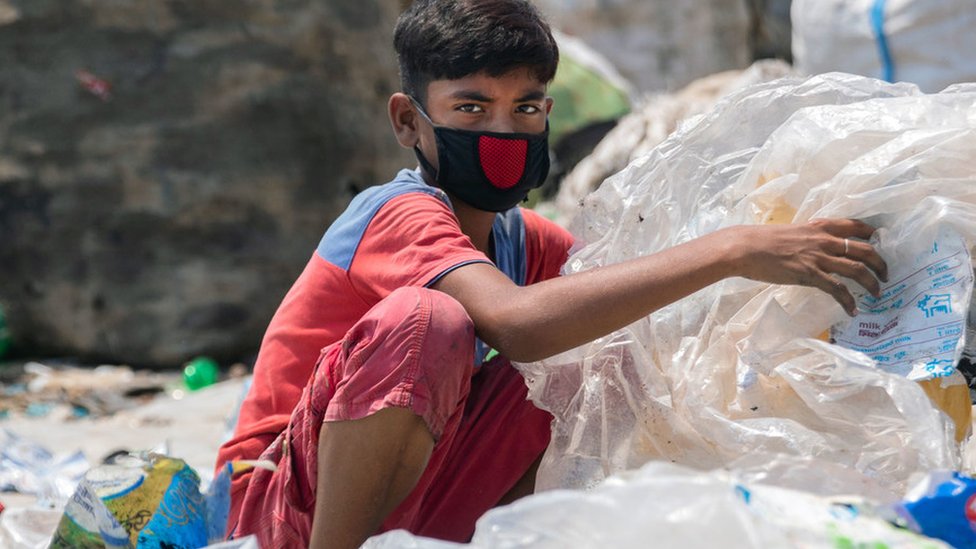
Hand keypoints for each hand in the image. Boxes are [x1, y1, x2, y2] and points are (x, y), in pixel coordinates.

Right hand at [727, 219, 888, 315]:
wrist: (744, 248)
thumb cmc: (759, 240)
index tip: (879, 242)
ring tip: (877, 293)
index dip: (872, 234)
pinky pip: (838, 289)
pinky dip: (848, 301)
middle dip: (880, 263)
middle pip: (865, 249)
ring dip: (872, 283)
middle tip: (885, 274)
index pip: (855, 225)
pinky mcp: (810, 275)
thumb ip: (805, 238)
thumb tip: (808, 248)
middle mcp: (824, 240)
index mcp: (819, 226)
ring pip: (857, 269)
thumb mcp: (789, 232)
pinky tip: (852, 310)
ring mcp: (818, 257)